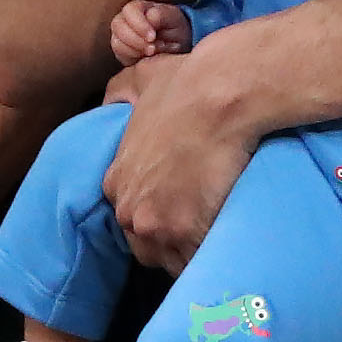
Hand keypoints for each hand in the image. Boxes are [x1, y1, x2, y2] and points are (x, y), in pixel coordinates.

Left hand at [102, 44, 260, 266]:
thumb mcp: (138, 80)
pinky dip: (214, 258)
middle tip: (204, 228)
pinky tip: (229, 246)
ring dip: (194, 254)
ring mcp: (155, 225)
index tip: (183, 213)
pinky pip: (199, 262)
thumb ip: (118, 93)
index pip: (133, 220)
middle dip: (173, 242)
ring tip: (219, 241)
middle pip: (149, 246)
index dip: (160, 219)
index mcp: (116, 182)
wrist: (219, 92)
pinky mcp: (185, 233)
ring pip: (173, 260)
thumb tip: (112, 101)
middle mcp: (127, 209)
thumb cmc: (185, 83)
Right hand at [109, 0, 191, 63]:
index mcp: (139, 7)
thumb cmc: (173, 27)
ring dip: (134, 50)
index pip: (130, 10)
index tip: (153, 37)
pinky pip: (119, 55)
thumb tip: (150, 17)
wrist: (174, 44)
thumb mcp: (174, 19)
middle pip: (118, 25)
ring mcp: (120, 35)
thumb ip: (162, 15)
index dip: (139, 24)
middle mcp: (125, 19)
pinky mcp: (121, 50)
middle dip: (135, 40)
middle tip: (152, 49)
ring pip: (116, 42)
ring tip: (152, 53)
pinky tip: (146, 58)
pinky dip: (132, 58)